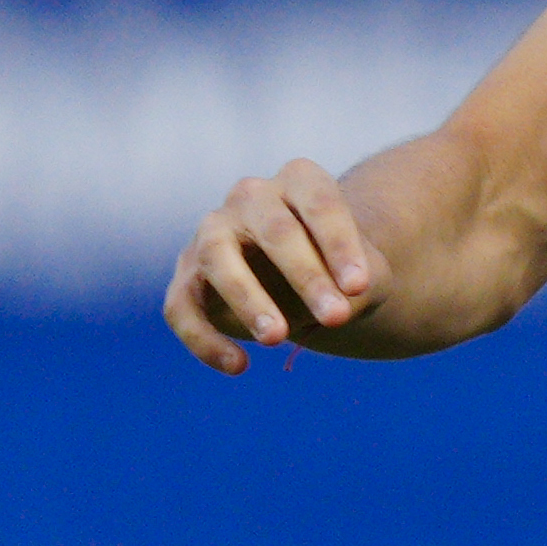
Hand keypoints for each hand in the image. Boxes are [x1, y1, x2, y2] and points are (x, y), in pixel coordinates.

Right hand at [164, 159, 383, 374]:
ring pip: (219, 259)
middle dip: (306, 276)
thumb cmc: (339, 269)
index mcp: (300, 180)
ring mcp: (212, 232)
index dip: (339, 245)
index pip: (320, 205)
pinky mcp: (186, 276)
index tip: (358, 287)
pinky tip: (238, 365)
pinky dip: (204, 338)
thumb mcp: (364, 275)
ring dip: (248, 300)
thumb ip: (358, 285)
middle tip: (335, 318)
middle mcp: (251, 197)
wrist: (308, 279)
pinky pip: (182, 306)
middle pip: (275, 231)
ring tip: (278, 338)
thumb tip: (334, 310)